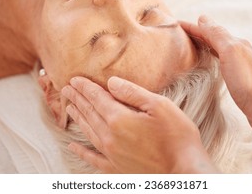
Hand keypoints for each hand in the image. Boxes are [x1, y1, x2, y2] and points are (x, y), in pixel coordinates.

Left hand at [62, 76, 217, 173]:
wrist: (185, 172)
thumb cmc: (177, 137)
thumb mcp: (160, 106)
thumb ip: (132, 93)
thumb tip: (111, 82)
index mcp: (120, 119)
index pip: (97, 98)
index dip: (85, 87)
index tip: (74, 79)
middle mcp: (110, 137)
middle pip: (89, 113)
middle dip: (77, 99)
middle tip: (66, 89)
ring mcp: (111, 155)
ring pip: (88, 131)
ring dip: (78, 117)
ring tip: (69, 107)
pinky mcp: (116, 168)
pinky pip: (93, 158)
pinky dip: (81, 151)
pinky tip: (72, 146)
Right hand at [181, 16, 251, 134]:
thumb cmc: (248, 81)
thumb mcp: (230, 52)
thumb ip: (217, 35)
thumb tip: (203, 18)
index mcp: (234, 43)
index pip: (207, 30)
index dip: (190, 27)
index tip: (173, 24)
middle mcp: (236, 51)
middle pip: (211, 38)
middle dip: (195, 34)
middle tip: (176, 34)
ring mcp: (237, 65)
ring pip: (214, 50)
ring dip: (201, 45)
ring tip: (186, 47)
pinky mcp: (237, 79)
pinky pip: (218, 62)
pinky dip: (208, 58)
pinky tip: (205, 64)